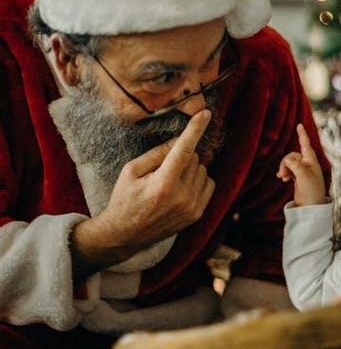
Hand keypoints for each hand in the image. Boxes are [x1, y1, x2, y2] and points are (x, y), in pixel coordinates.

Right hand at [72, 110, 215, 275]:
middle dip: (180, 155)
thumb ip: (157, 153)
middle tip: (161, 169)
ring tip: (169, 181)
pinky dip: (198, 179)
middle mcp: (182, 197)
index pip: (183, 150)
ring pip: (202, 169)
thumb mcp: (131, 170)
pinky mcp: (197, 214)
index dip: (195, 129)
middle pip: (194, 158)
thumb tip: (180, 140)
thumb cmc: (124, 199)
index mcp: (163, 185)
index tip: (205, 113)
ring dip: (190, 168)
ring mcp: (192, 208)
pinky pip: (208, 183)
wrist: (125, 235)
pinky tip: (181, 187)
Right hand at [277, 124, 325, 205]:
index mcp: (312, 161)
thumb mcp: (304, 177)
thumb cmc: (311, 191)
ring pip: (289, 162)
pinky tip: (282, 179)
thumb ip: (295, 166)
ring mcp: (303, 170)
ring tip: (282, 178)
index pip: (305, 145)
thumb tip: (287, 160)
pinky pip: (289, 169)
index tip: (299, 125)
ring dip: (284, 168)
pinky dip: (285, 172)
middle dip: (285, 162)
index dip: (302, 135)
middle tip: (282, 174)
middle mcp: (308, 164)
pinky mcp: (298, 177)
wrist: (311, 206)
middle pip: (292, 155)